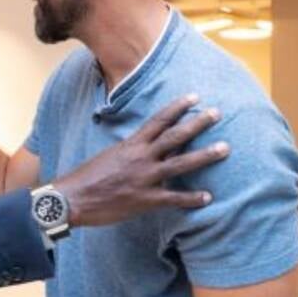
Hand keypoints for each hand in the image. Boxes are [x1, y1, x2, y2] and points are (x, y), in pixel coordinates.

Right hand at [54, 94, 228, 226]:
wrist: (72, 198)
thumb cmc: (87, 177)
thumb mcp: (109, 155)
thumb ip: (129, 151)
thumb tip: (143, 147)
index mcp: (131, 144)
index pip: (158, 120)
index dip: (177, 107)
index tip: (195, 97)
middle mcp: (141, 157)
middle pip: (174, 136)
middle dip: (197, 124)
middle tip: (217, 114)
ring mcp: (144, 178)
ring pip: (180, 163)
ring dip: (204, 155)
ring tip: (225, 148)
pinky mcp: (144, 200)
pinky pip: (173, 198)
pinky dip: (191, 198)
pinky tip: (208, 197)